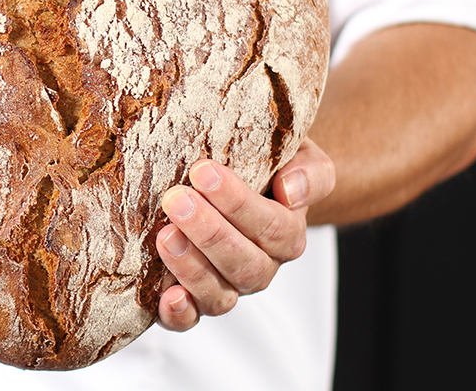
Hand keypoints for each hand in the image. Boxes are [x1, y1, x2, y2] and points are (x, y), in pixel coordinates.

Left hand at [155, 137, 334, 330]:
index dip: (238, 202)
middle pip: (245, 264)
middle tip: (177, 200)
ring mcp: (228, 287)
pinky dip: (180, 314)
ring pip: (220, 294)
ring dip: (192, 268)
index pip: (272, 226)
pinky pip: (191, 320)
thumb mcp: (298, 156)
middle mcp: (261, 267)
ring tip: (166, 236)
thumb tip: (291, 190)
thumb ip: (309, 172)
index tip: (204, 172)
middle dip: (209, 232)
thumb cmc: (265, 167)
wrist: (245, 180)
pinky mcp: (195, 301)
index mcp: (287, 234)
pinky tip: (168, 295)